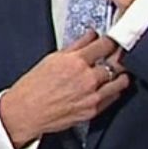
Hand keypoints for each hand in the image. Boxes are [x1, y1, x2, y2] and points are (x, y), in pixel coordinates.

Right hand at [0, 31, 129, 146]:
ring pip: (121, 81)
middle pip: (118, 62)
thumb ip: (75, 46)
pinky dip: (113, 90)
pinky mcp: (94, 110)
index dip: (113, 40)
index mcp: (75, 62)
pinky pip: (113, 97)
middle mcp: (87, 79)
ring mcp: (92, 96)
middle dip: (119, 56)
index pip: (105, 45)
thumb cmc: (33, 87)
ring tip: (117, 72)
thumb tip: (90, 36)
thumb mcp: (52, 59)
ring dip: (121, 74)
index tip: (114, 40)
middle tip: (119, 54)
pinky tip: (108, 86)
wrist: (26, 112)